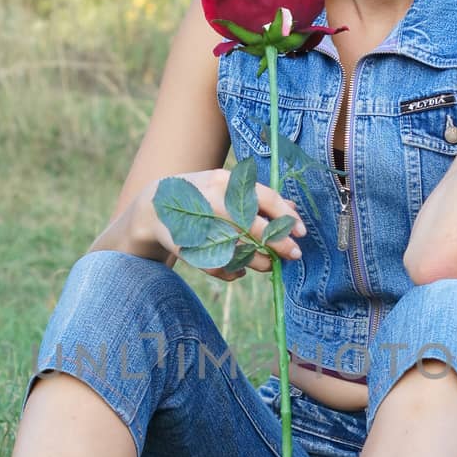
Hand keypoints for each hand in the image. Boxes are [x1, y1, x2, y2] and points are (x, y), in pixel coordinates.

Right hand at [138, 170, 305, 280]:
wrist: (153, 208)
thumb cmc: (201, 196)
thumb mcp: (227, 188)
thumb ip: (258, 197)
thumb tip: (293, 208)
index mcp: (225, 182)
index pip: (263, 198)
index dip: (285, 217)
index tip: (302, 233)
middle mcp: (212, 201)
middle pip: (253, 225)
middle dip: (277, 243)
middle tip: (293, 255)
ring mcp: (197, 225)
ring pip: (236, 249)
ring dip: (257, 262)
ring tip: (267, 266)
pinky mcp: (186, 247)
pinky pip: (216, 266)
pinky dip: (231, 273)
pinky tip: (238, 273)